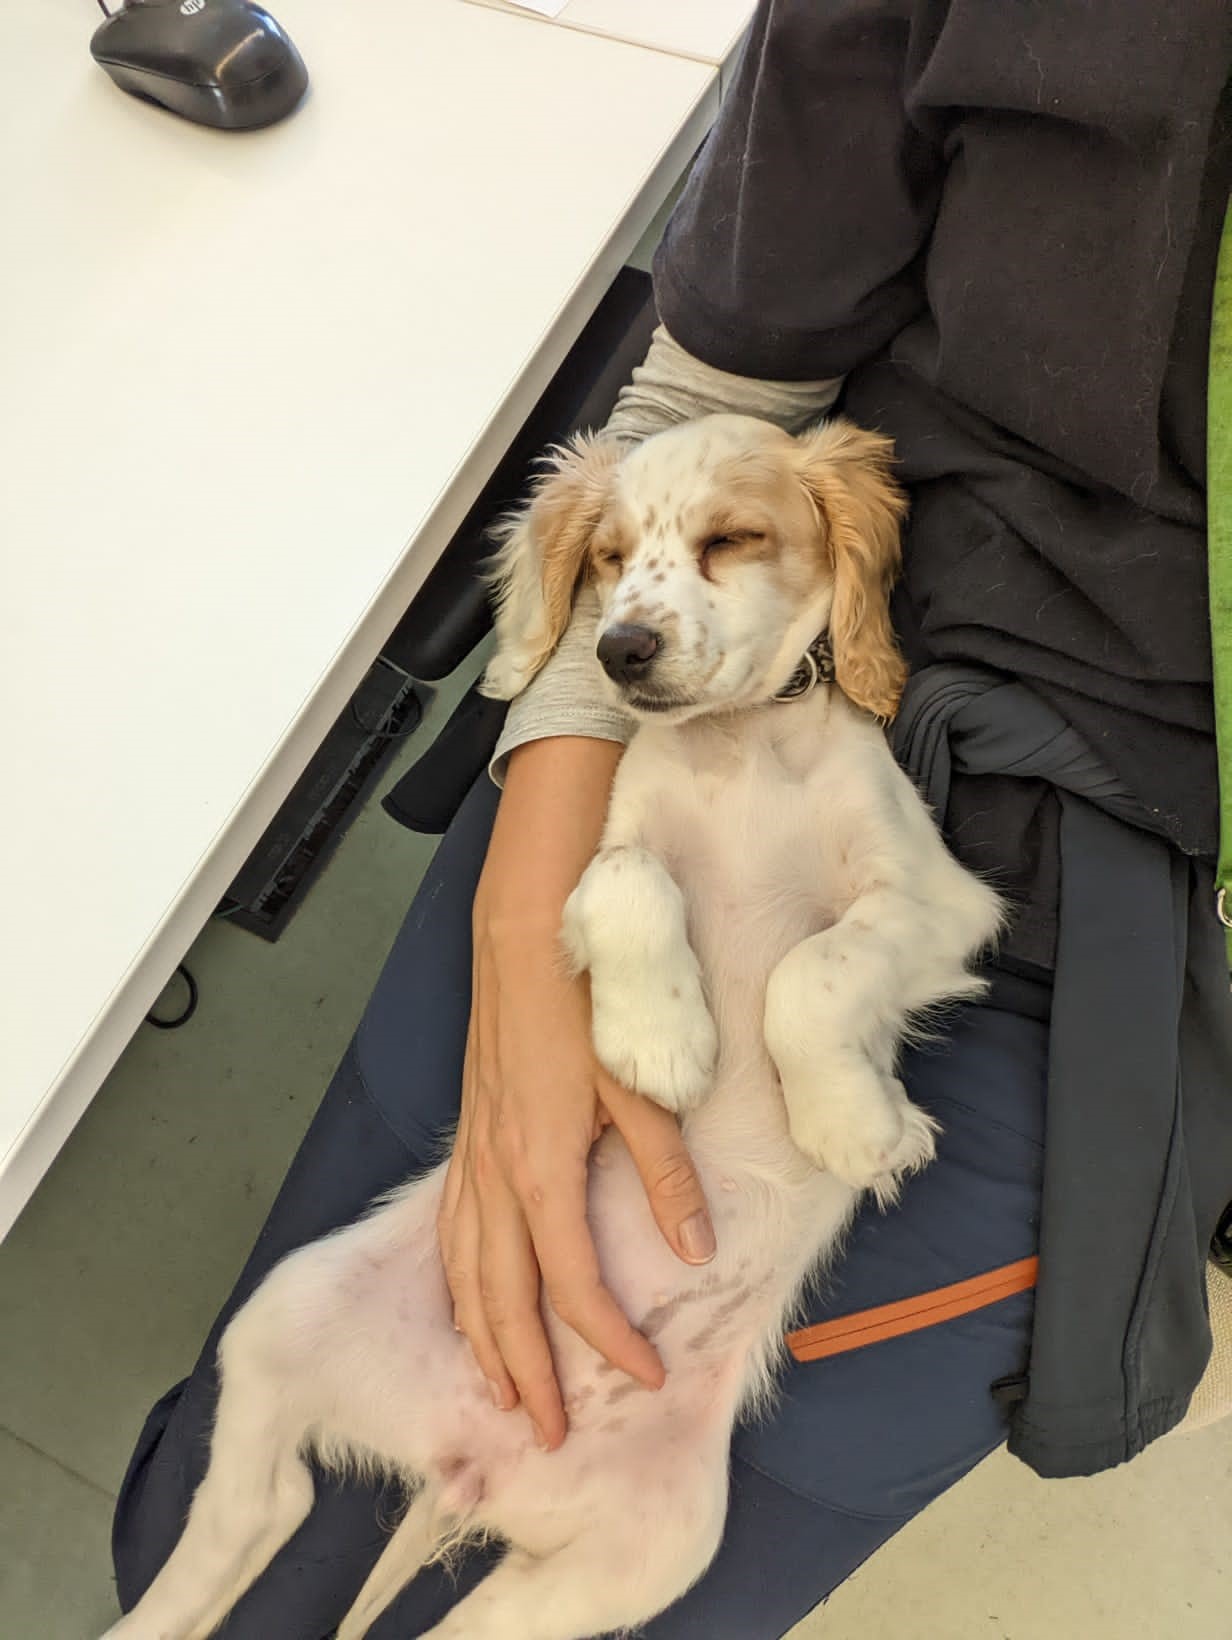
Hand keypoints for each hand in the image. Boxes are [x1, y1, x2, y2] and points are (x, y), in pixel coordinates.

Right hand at [438, 907, 715, 1451]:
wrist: (523, 934)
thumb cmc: (584, 1001)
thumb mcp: (643, 1087)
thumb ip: (667, 1174)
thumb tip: (694, 1251)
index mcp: (541, 1169)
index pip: (572, 1285)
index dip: (607, 1340)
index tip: (644, 1376)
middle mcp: (496, 1174)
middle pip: (502, 1299)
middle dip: (524, 1373)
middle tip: (545, 1434)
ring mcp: (474, 1156)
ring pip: (464, 1271)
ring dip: (480, 1338)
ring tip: (497, 1390)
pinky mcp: (468, 1136)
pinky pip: (452, 1230)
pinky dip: (458, 1281)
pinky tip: (467, 1297)